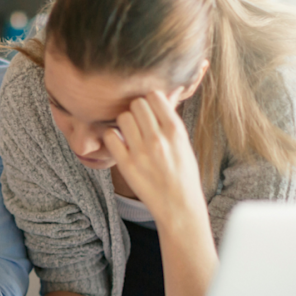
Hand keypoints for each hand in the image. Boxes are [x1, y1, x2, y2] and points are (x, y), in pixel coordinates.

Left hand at [102, 91, 206, 221]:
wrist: (178, 206)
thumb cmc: (183, 172)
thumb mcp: (184, 143)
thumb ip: (172, 117)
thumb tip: (172, 89)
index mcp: (176, 131)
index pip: (155, 96)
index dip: (150, 100)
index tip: (150, 109)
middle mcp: (158, 139)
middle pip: (136, 104)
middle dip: (136, 110)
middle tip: (139, 122)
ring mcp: (140, 152)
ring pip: (122, 118)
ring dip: (124, 123)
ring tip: (130, 133)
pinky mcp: (126, 164)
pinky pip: (110, 137)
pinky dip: (113, 138)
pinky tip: (120, 144)